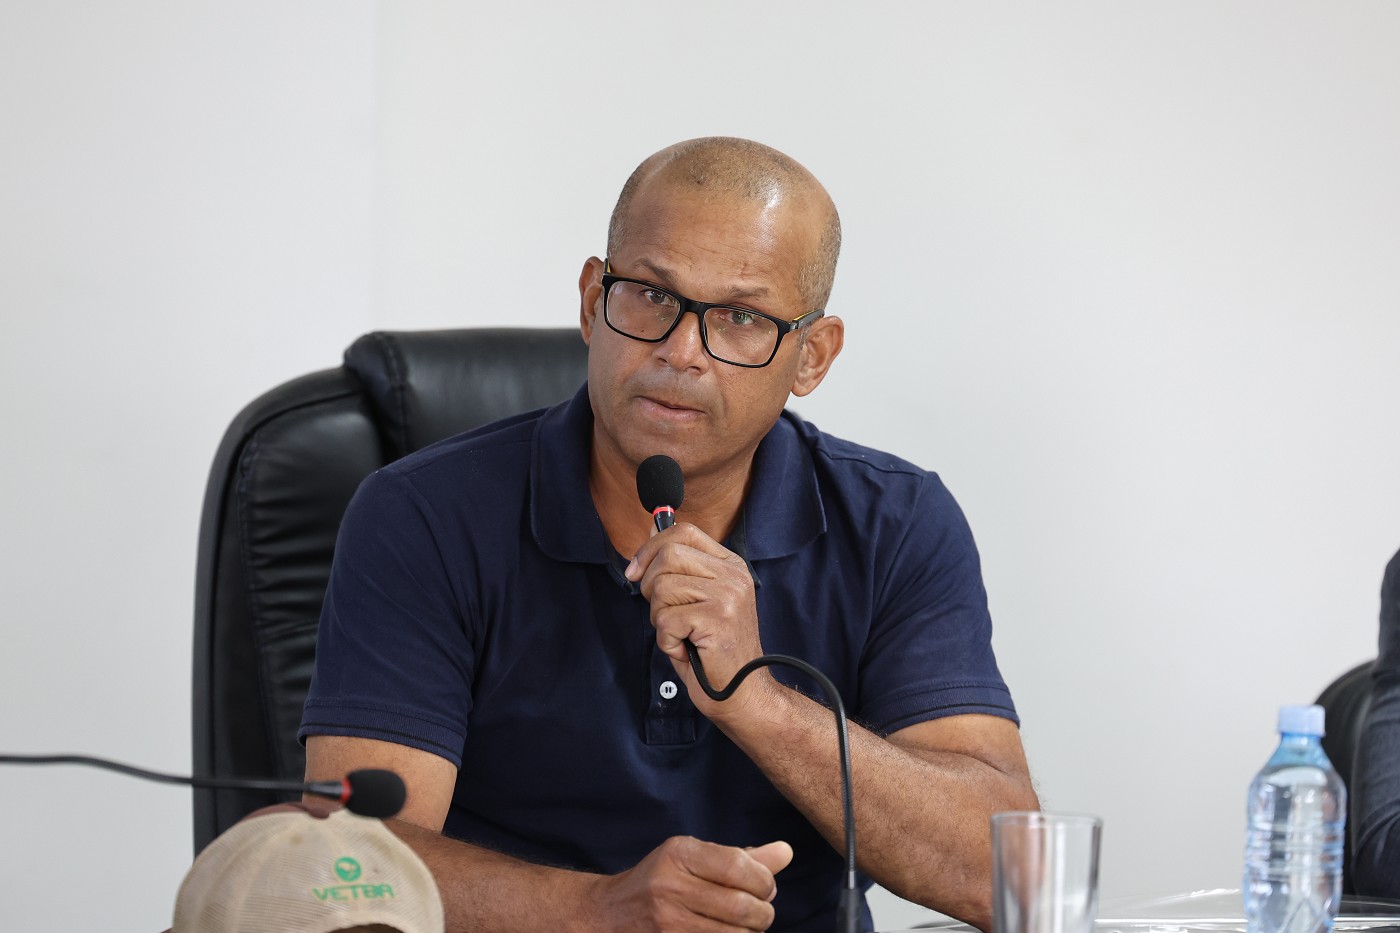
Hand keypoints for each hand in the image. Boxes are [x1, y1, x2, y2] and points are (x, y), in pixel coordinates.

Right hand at [586, 836, 792, 931]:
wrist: (610, 915)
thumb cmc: (660, 880)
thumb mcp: (693, 858)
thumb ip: (741, 858)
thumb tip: (786, 852)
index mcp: (679, 854)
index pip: (738, 867)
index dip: (764, 880)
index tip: (764, 886)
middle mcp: (670, 887)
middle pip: (741, 906)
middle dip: (763, 911)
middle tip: (759, 909)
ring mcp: (668, 923)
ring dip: (750, 932)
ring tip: (743, 924)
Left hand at [625, 523, 773, 718]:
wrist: (743, 694)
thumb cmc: (714, 651)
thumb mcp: (695, 600)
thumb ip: (677, 567)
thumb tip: (650, 530)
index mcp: (731, 565)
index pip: (684, 532)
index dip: (651, 547)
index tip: (635, 572)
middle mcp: (733, 575)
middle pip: (669, 555)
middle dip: (650, 585)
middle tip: (662, 613)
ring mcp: (728, 595)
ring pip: (662, 587)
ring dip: (659, 618)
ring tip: (681, 635)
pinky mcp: (718, 618)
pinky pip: (666, 619)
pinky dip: (666, 641)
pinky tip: (685, 649)